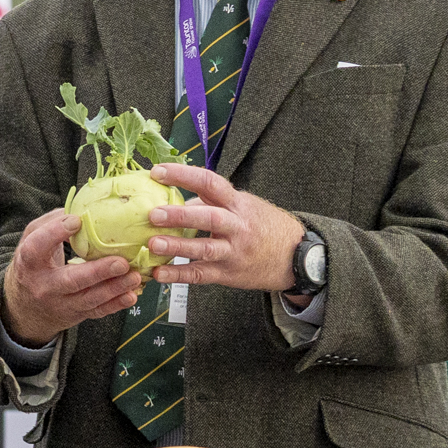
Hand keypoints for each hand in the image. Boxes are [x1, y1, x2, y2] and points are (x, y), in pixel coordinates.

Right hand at [1, 208, 146, 346]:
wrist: (26, 307)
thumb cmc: (34, 264)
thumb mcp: (32, 240)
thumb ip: (51, 223)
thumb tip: (81, 208)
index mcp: (29, 262)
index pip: (37, 247)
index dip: (55, 233)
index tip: (77, 220)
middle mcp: (44, 285)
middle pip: (71, 280)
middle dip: (98, 272)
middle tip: (122, 261)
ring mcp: (60, 303)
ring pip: (89, 299)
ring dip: (114, 288)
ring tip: (135, 276)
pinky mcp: (75, 315)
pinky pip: (97, 312)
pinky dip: (116, 305)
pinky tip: (131, 296)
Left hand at [145, 164, 305, 293]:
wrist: (295, 257)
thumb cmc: (263, 226)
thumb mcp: (243, 206)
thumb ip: (210, 202)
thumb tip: (173, 198)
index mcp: (237, 203)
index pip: (210, 182)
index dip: (183, 176)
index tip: (157, 172)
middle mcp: (237, 226)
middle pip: (208, 217)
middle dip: (180, 216)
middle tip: (153, 214)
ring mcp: (233, 251)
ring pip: (204, 249)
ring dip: (177, 246)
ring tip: (152, 244)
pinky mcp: (228, 274)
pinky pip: (201, 275)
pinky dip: (179, 275)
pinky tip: (159, 272)